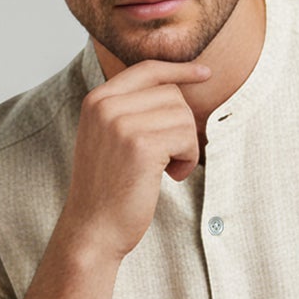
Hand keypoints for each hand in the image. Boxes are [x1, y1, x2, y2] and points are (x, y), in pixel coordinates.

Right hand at [59, 59, 211, 263]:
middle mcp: (106, 105)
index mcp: (97, 100)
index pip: (147, 69)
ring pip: (183, 115)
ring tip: (166, 170)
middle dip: (180, 126)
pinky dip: (187, 160)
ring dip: (185, 146)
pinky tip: (170, 177)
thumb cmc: (107, 190)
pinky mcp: (141, 145)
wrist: (93, 229)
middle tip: (168, 158)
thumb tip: (176, 87)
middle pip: (172, 94)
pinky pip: (186, 137)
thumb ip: (131, 110)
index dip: (179, 69)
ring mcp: (121, 123)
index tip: (205, 74)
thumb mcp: (110, 139)